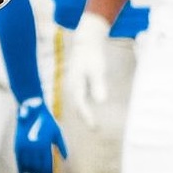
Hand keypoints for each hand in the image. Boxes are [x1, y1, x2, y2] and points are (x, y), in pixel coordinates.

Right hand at [13, 97, 66, 172]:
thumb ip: (62, 145)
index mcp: (45, 144)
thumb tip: (66, 159)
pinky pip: (19, 159)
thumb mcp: (57, 131)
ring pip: (28, 164)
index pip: (47, 164)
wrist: (32, 109)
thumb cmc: (47, 120)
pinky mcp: (18, 144)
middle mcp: (35, 147)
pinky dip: (20, 167)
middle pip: (37, 166)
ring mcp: (25, 146)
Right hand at [65, 12, 112, 128]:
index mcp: (75, 83)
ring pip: (77, 103)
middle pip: (77, 106)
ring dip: (84, 114)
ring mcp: (72, 85)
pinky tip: (91, 110)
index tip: (94, 126)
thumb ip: (98, 85)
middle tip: (95, 129)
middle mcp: (71, 86)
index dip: (87, 117)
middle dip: (85, 118)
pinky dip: (84, 106)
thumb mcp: (97, 69)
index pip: (80, 104)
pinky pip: (79, 99)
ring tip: (94, 124)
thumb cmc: (93, 55)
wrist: (85, 43)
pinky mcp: (76, 84)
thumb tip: (101, 101)